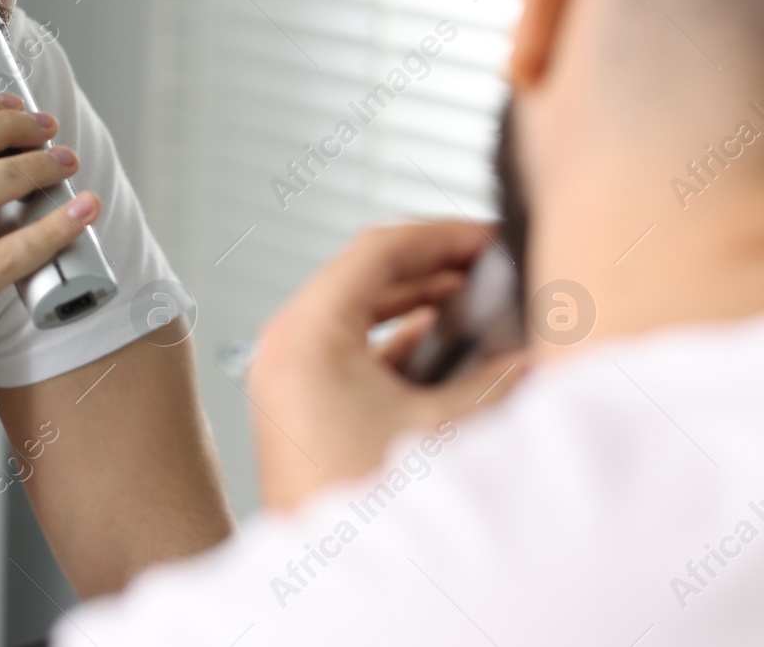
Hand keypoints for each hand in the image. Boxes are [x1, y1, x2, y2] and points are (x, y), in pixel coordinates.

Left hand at [247, 221, 528, 511]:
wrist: (332, 585)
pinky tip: (451, 346)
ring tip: (480, 299)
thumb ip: (496, 378)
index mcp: (305, 334)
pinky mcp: (303, 408)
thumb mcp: (448, 429)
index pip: (376, 251)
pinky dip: (401, 342)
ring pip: (359, 314)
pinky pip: (353, 352)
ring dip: (420, 305)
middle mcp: (286, 347)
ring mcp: (289, 378)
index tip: (489, 235)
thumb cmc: (369, 508)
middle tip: (491, 262)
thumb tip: (535, 350)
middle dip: (434, 267)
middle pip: (364, 277)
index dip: (441, 235)